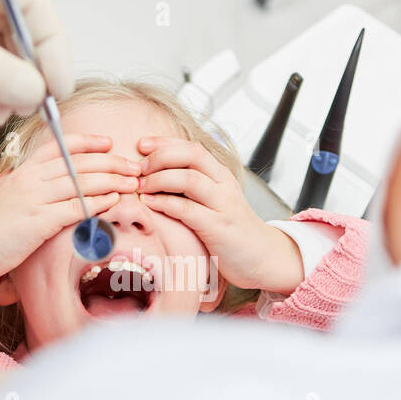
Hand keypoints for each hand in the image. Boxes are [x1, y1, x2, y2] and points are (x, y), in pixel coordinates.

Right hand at [0, 134, 139, 282]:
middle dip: (112, 163)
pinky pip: (75, 207)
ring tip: (132, 183)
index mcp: (24, 172)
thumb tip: (32, 181)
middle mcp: (31, 180)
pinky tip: (113, 202)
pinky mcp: (38, 221)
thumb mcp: (3, 196)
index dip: (88, 142)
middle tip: (134, 167)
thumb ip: (19, 185)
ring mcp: (35, 199)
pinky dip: (98, 203)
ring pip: (82, 182)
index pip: (60, 147)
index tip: (108, 143)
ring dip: (112, 181)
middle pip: (79, 163)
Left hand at [137, 136, 303, 292]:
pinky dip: (165, 204)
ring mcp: (223, 205)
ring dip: (159, 179)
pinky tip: (149, 204)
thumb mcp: (213, 202)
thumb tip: (156, 176)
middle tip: (138, 168)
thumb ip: (192, 188)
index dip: (164, 142)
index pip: (192, 147)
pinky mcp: (219, 228)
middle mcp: (224, 185)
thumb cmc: (231, 231)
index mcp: (221, 175)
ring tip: (140, 186)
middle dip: (160, 157)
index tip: (141, 145)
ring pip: (189, 179)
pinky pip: (188, 209)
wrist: (262, 258)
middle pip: (192, 155)